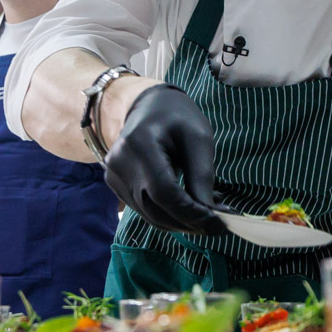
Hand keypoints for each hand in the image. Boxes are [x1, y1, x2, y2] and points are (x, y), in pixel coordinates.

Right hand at [103, 85, 229, 234]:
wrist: (149, 106)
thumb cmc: (178, 118)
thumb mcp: (199, 139)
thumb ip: (202, 177)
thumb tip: (210, 215)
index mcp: (139, 144)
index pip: (164, 192)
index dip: (191, 213)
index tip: (218, 223)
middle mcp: (119, 163)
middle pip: (155, 209)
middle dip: (189, 223)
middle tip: (217, 225)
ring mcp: (113, 176)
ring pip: (149, 215)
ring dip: (180, 223)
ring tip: (206, 214)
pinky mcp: (115, 185)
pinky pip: (143, 210)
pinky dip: (168, 215)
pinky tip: (187, 206)